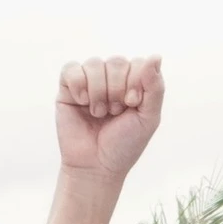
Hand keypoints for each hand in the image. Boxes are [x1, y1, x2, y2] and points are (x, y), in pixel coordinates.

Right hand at [54, 56, 164, 183]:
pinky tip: (82, 102)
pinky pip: (71, 69)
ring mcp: (89, 83)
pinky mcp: (67, 90)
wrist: (96, 167)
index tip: (132, 104)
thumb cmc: (124, 145)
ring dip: (98, 91)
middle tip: (114, 112)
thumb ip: (155, 87)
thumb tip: (155, 56)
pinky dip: (78, 84)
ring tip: (99, 113)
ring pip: (94, 64)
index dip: (135, 81)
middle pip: (116, 62)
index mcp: (132, 83)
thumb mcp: (148, 118)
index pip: (137, 63)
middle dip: (117, 89)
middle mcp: (111, 80)